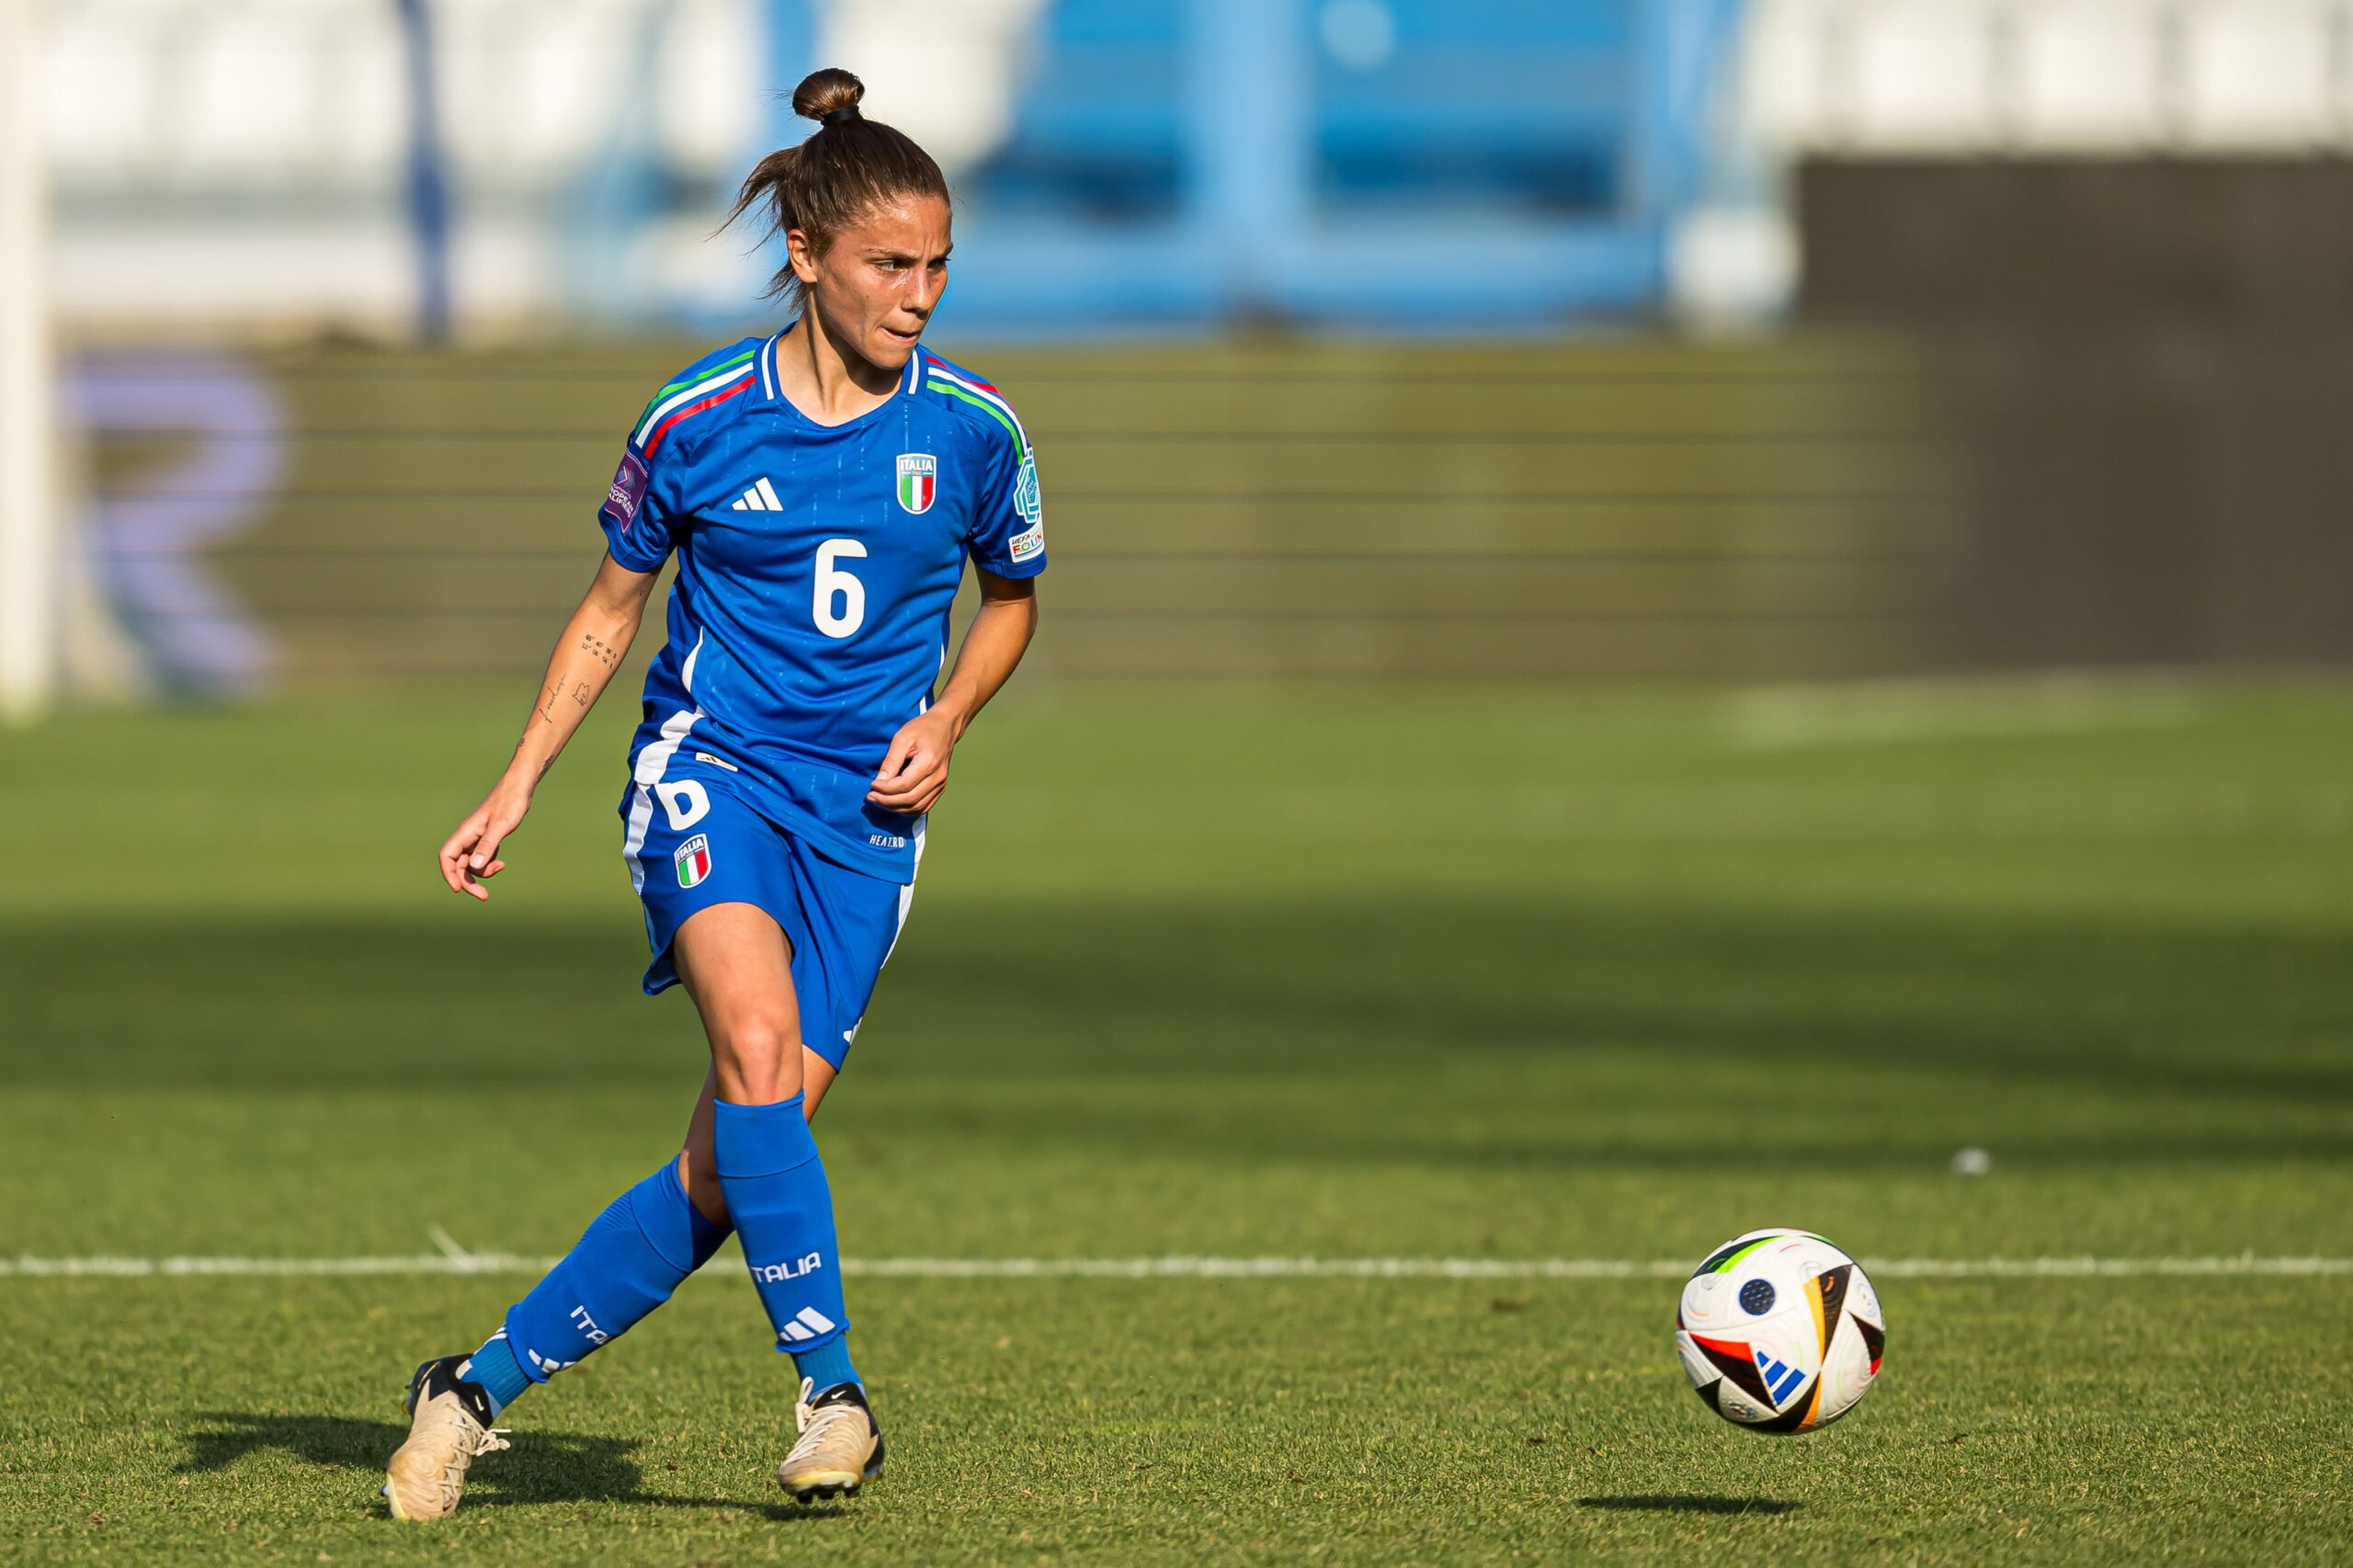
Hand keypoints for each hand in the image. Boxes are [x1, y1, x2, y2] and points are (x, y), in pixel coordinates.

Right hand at [439, 774, 533, 901]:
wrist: (519, 788)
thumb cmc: (510, 803)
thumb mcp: (500, 826)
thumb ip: (487, 846)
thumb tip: (474, 866)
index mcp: (465, 832)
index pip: (447, 857)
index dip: (449, 874)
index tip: (458, 889)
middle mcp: (467, 836)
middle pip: (459, 865)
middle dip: (468, 881)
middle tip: (484, 896)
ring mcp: (476, 837)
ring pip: (471, 863)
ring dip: (482, 872)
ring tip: (500, 867)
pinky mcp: (486, 838)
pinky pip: (481, 858)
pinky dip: (488, 864)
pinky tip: (501, 863)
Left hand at [867, 708, 958, 814]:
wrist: (945, 727)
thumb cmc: (923, 729)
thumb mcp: (902, 738)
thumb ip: (891, 760)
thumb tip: (880, 781)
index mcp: (928, 762)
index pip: (903, 785)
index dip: (885, 789)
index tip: (872, 785)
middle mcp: (937, 777)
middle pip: (910, 800)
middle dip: (887, 802)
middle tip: (871, 797)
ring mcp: (941, 785)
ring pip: (916, 808)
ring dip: (895, 808)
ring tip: (879, 801)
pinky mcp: (940, 789)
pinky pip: (923, 807)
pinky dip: (907, 810)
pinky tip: (894, 804)